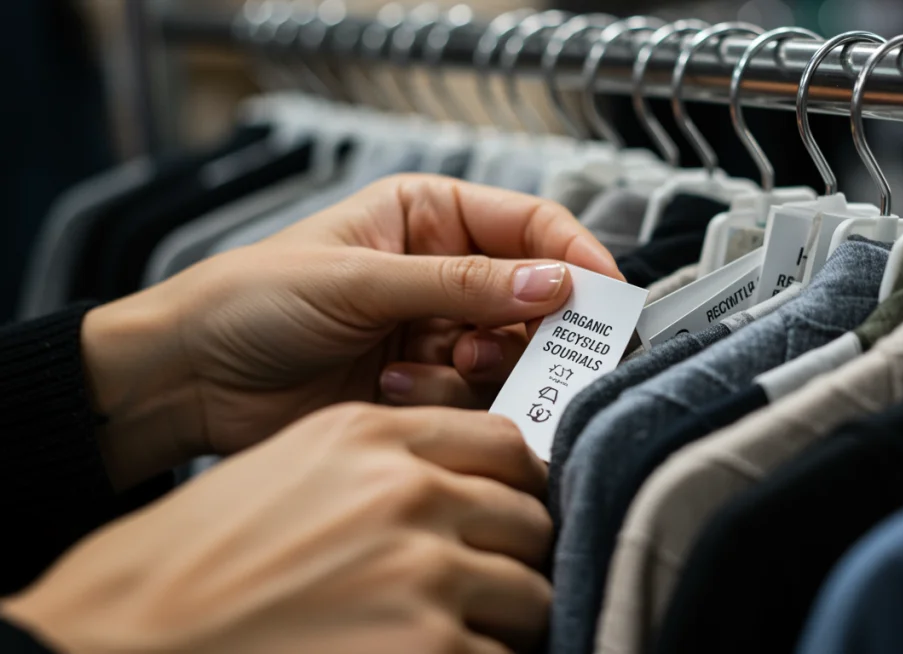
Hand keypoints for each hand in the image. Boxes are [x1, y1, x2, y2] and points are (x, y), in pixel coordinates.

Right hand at [2, 404, 552, 653]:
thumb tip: (468, 487)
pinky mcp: (429, 648)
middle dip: (516, 557)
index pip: (504, 444)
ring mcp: (422, 572)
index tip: (514, 513)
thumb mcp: (298, 467)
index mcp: (373, 438)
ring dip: (505, 620)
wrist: (125, 634)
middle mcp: (406, 492)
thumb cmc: (200, 559)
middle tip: (490, 586)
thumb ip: (390, 462)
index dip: (521, 484)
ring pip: (530, 594)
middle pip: (529, 518)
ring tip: (460, 634)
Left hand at [82, 174, 620, 489]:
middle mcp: (443, 273)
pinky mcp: (423, 388)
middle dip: (534, 328)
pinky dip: (444, 399)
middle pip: (534, 298)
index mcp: (428, 217)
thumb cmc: (250, 301)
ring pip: (510, 354)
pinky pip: (474, 398)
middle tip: (525, 350)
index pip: (531, 225)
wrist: (189, 380)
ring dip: (480, 368)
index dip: (576, 257)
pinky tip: (392, 389)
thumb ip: (461, 283)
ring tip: (432, 367)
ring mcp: (436, 332)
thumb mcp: (359, 280)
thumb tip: (554, 283)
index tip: (607, 296)